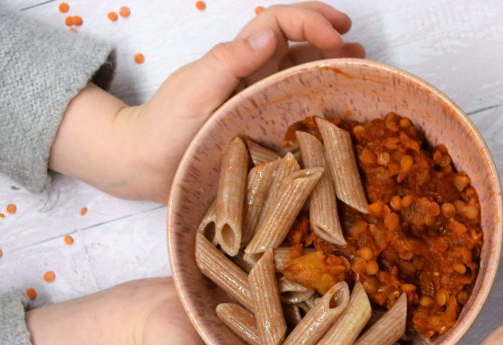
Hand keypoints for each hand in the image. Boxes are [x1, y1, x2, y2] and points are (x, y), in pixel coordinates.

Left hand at [116, 3, 363, 201]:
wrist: (145, 165)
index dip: (310, 21)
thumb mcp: (195, 88)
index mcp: (238, 57)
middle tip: (355, 42)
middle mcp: (252, 74)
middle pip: (295, 41)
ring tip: (357, 66)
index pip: (279, 23)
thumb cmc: (165, 125)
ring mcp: (258, 101)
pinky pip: (295, 108)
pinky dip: (320, 101)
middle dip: (327, 33)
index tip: (336, 37)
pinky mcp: (262, 128)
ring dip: (328, 63)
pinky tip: (338, 110)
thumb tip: (268, 36)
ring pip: (299, 71)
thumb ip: (228, 61)